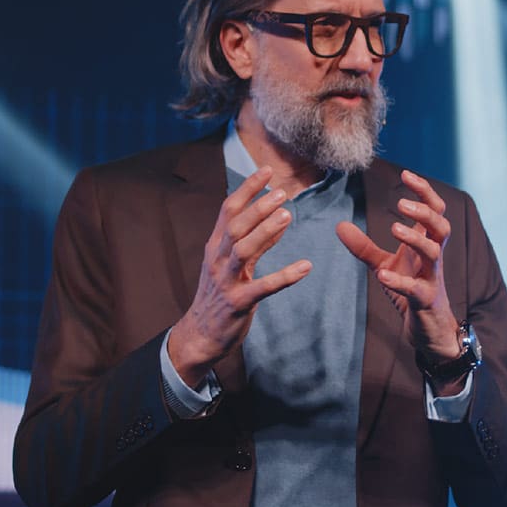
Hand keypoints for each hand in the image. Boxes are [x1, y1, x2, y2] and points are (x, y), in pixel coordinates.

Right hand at [168, 166, 311, 385]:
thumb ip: (254, 241)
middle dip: (257, 207)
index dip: (247, 189)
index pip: (228, 210)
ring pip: (243, 250)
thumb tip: (278, 217)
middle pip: (235, 226)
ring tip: (287, 216)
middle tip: (282, 193)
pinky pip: (263, 287)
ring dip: (265, 232)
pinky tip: (305, 267)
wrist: (201, 334)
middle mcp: (217, 259)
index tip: (267, 171)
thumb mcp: (231, 264)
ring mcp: (226, 281)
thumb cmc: (219, 295)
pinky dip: (285, 276)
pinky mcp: (237, 303)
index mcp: (215, 246)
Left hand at [337, 169, 459, 365]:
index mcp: (426, 244)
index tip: (406, 174)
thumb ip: (364, 246)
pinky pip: (416, 290)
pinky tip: (381, 276)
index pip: (434, 210)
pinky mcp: (424, 301)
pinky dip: (399, 282)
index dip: (424, 191)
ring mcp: (431, 279)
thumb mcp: (384, 265)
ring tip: (394, 228)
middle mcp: (432, 257)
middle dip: (425, 211)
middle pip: (441, 226)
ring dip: (415, 238)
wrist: (428, 329)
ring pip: (434, 252)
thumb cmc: (411, 289)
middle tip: (401, 203)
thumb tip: (339, 225)